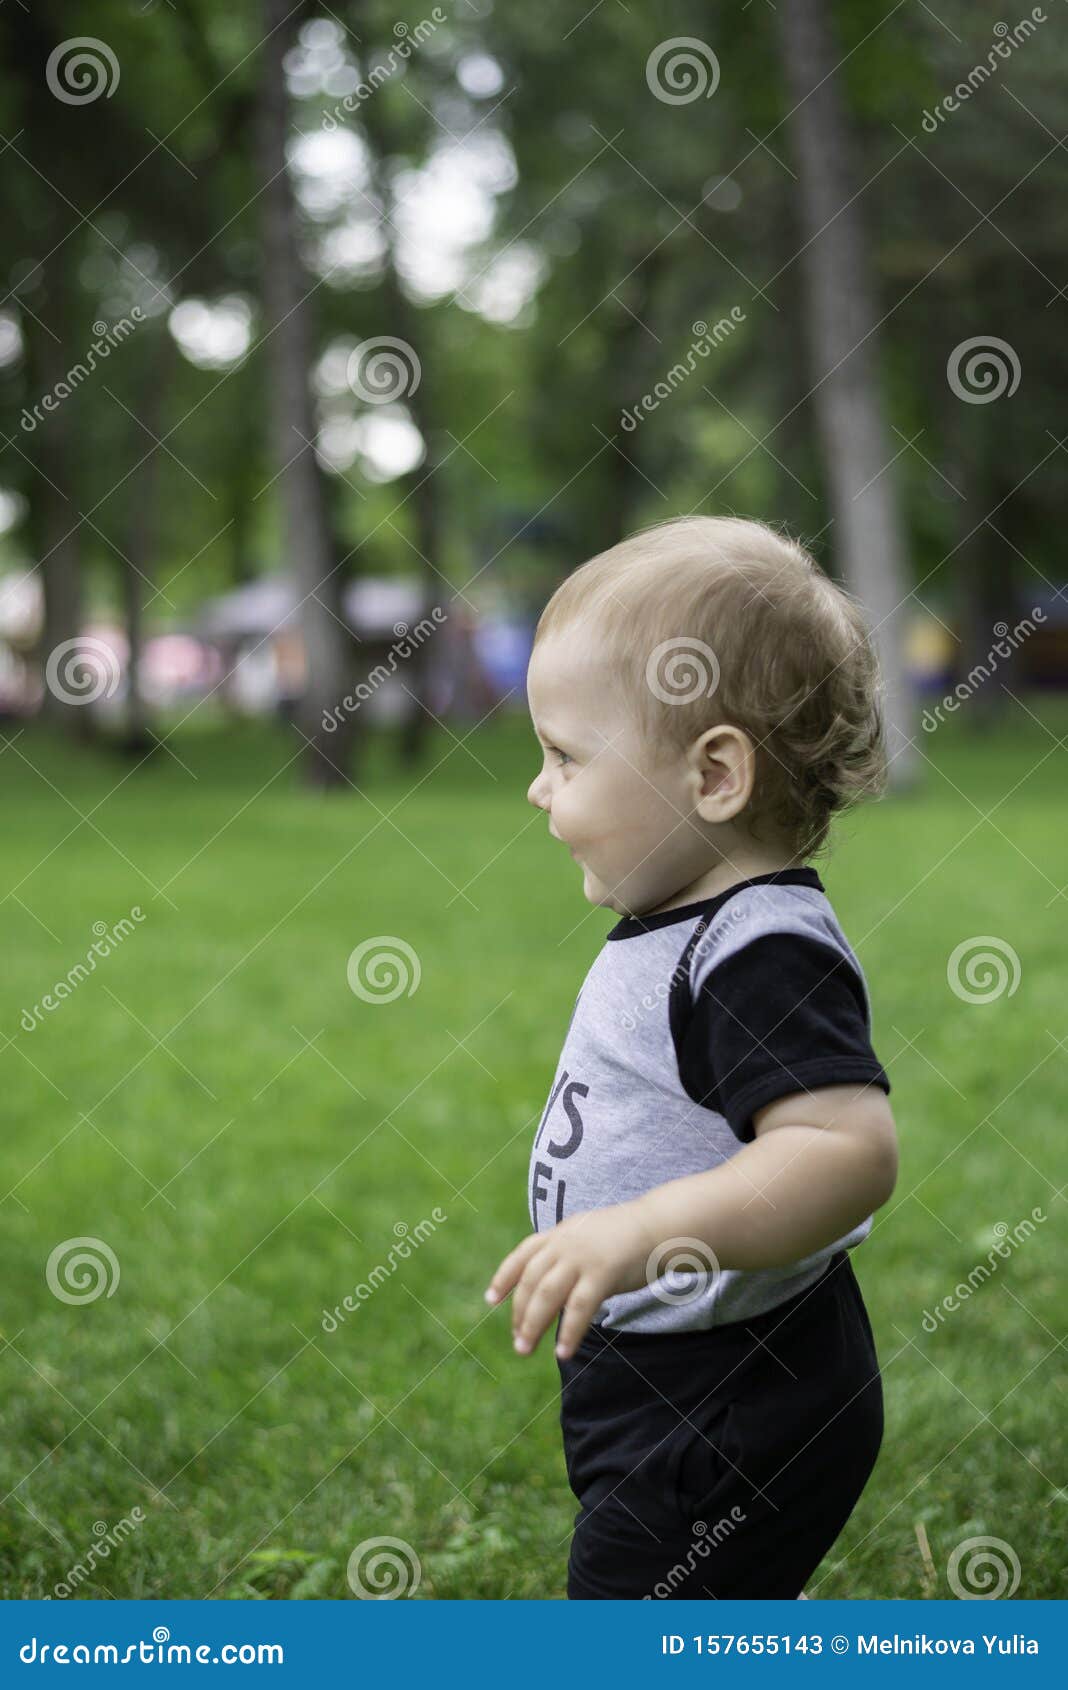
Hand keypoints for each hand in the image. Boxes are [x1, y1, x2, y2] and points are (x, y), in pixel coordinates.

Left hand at [483, 1200, 656, 1358]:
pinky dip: (568, 1332)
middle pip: (530, 1281)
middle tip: (518, 1341)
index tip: (491, 1299)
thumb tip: (551, 1282)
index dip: (504, 1277)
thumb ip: (567, 1254)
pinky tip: (562, 1352)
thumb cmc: (627, 1237)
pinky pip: (578, 1308)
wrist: (660, 1226)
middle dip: (520, 1314)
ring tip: (525, 1349)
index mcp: (560, 1234)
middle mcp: (565, 1243)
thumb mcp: (588, 1237)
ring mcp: (582, 1257)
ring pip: (546, 1296)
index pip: (523, 1255)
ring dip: (532, 1325)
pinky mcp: (602, 1274)